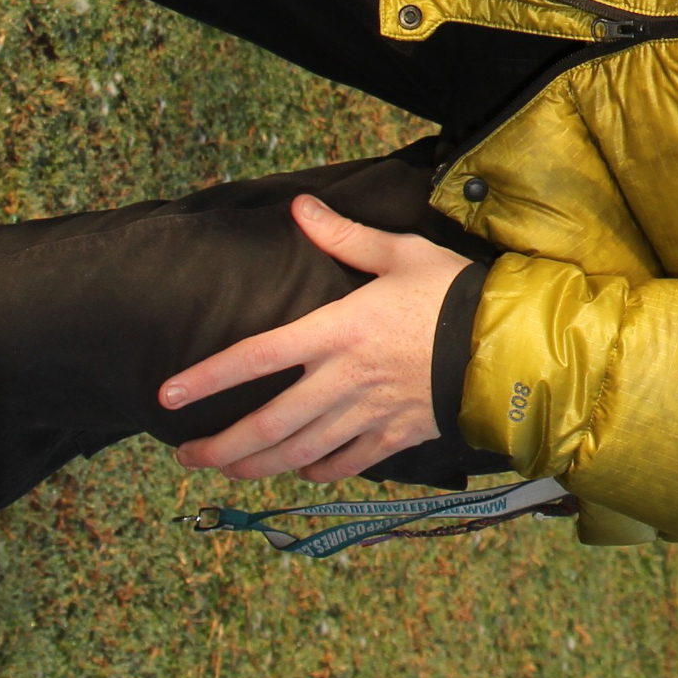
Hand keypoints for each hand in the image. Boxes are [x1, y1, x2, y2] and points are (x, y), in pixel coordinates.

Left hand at [162, 195, 466, 484]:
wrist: (510, 343)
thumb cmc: (453, 292)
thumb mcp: (400, 253)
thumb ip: (343, 237)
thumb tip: (299, 206)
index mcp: (337, 331)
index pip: (255, 357)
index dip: (207, 378)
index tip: (167, 395)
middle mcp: (343, 380)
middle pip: (267, 424)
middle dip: (220, 447)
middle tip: (185, 456)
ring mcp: (367, 415)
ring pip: (298, 452)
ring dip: (256, 466)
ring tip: (226, 470)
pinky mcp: (395, 436)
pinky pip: (344, 464)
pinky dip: (316, 471)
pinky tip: (301, 471)